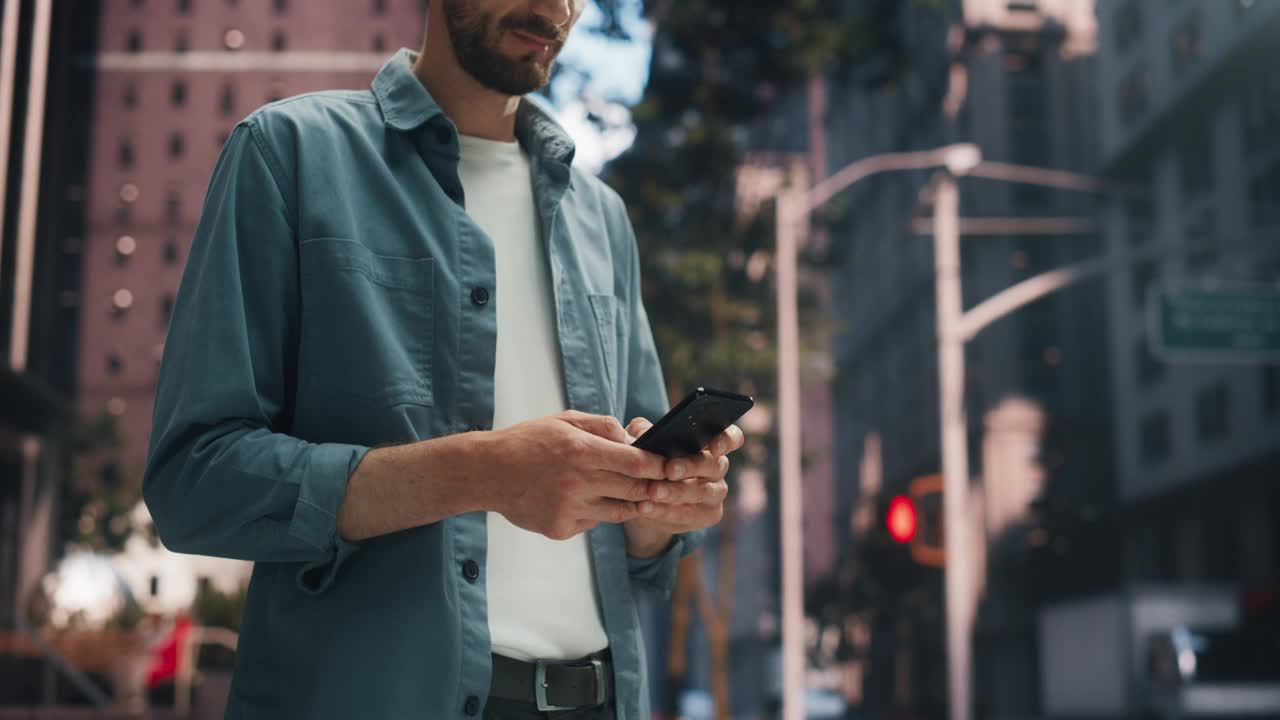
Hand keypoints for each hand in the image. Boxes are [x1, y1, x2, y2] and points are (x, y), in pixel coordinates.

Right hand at [479, 411, 666, 540]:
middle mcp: (578, 482)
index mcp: (581, 451)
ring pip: (619, 512)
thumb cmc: (527, 442)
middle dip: (654, 487)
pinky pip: (593, 522)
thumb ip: (602, 427)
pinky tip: (581, 499)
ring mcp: (569, 509)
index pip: (637, 463)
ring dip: (629, 502)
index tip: (673, 466)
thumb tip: (634, 438)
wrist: (485, 472)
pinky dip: (596, 512)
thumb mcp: (564, 421)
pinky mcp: (560, 529)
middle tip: (664, 483)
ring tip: (630, 491)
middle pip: (635, 490)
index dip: (660, 466)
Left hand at [618, 417, 745, 556]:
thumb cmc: (647, 461)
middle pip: (714, 465)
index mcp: (709, 442)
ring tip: (652, 491)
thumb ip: (642, 432)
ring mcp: (716, 493)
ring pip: (702, 492)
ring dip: (676, 492)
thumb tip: (641, 430)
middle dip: (690, 466)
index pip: (731, 437)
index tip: (713, 447)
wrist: (643, 500)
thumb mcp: (641, 443)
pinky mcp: (707, 515)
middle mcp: (718, 467)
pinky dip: (665, 511)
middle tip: (668, 470)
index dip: (726, 440)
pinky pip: (689, 514)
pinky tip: (646, 507)